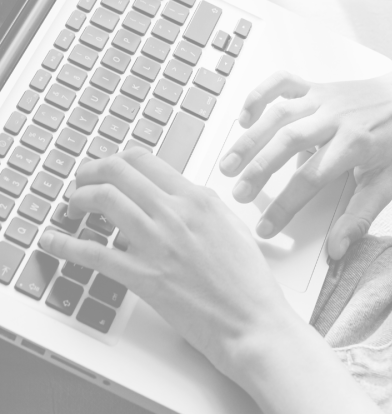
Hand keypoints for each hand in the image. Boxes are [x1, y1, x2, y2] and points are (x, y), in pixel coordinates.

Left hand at [39, 148, 296, 382]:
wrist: (250, 320)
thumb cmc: (246, 279)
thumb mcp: (230, 224)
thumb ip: (200, 204)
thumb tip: (175, 195)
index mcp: (197, 198)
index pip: (145, 160)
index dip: (118, 160)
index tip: (110, 168)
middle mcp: (174, 212)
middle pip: (118, 171)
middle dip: (92, 171)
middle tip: (83, 180)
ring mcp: (156, 242)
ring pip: (104, 200)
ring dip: (79, 198)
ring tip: (72, 205)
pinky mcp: (142, 275)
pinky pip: (94, 253)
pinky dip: (66, 244)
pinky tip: (53, 241)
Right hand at [219, 62, 391, 259]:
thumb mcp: (388, 183)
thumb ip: (360, 217)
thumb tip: (337, 249)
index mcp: (353, 144)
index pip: (310, 179)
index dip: (285, 205)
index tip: (266, 227)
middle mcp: (334, 118)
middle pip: (287, 142)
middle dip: (258, 170)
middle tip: (238, 194)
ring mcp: (322, 98)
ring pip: (278, 113)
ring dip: (250, 138)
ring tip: (229, 163)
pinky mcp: (316, 86)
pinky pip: (282, 82)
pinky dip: (260, 94)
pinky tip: (246, 116)